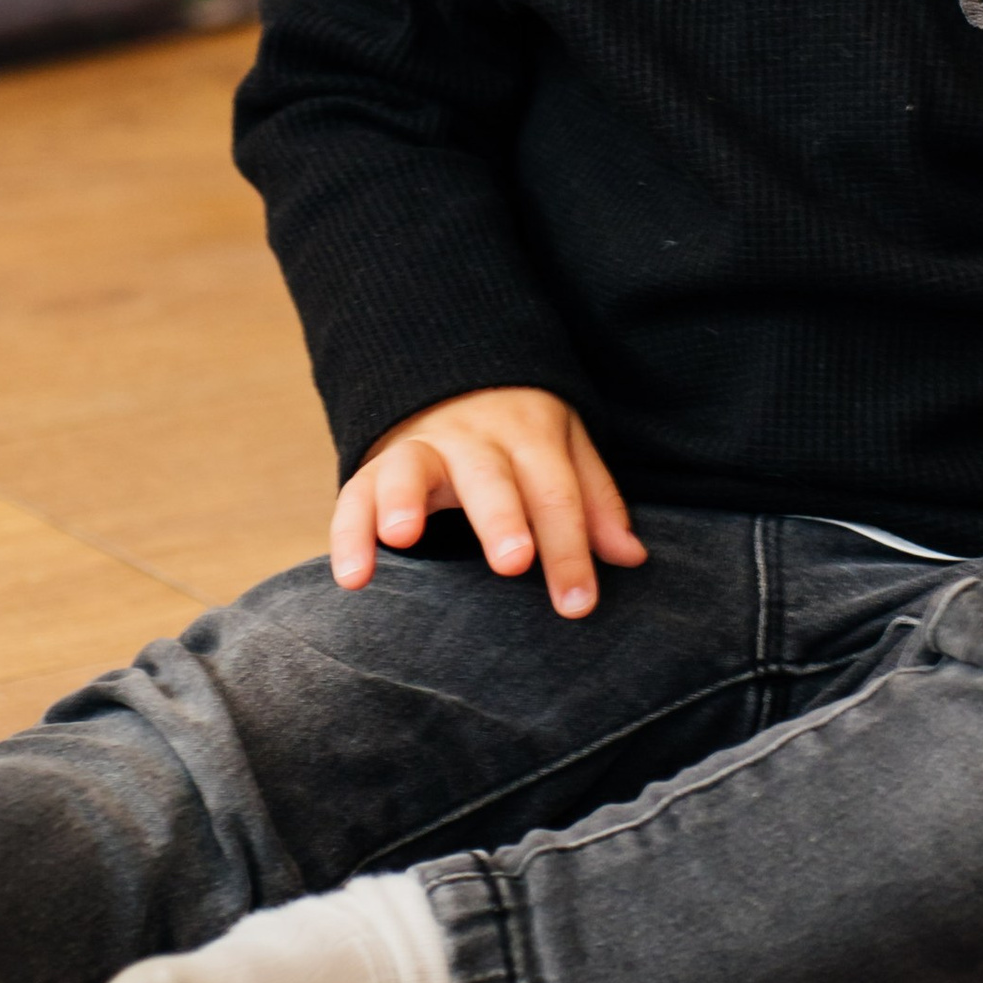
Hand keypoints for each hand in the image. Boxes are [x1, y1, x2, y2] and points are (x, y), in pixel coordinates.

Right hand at [332, 387, 646, 612]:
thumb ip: (595, 502)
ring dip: (405, 500)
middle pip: (490, 478)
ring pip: (411, 468)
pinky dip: (349, 534)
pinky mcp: (375, 467)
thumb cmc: (521, 435)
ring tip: (404, 536)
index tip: (579, 604)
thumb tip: (633, 558)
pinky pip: (355, 496)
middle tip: (513, 563)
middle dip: (501, 519)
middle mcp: (474, 438)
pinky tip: (354, 576)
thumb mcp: (567, 451)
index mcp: (531, 435)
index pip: (556, 493)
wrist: (454, 378)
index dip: (570, 549)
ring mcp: (422, 449)